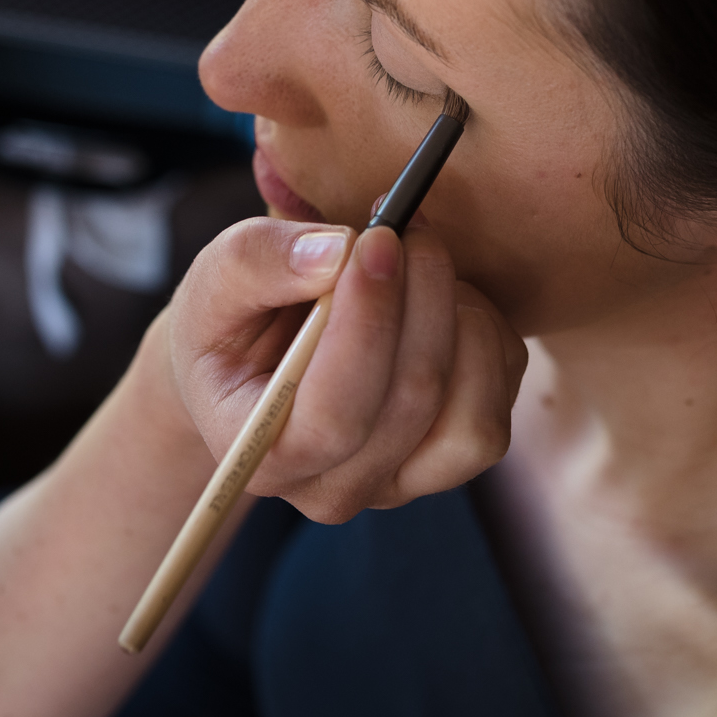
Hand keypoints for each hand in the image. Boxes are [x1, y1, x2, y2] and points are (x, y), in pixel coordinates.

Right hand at [164, 216, 527, 520]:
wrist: (259, 358)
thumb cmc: (232, 321)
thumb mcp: (216, 279)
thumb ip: (257, 262)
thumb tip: (335, 255)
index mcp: (263, 456)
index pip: (335, 416)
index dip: (368, 325)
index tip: (378, 241)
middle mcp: (335, 488)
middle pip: (412, 402)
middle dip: (421, 298)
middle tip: (408, 227)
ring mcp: (401, 480)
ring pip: (474, 421)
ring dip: (462, 321)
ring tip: (421, 267)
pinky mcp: (454, 454)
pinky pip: (500, 394)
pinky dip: (486, 331)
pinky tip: (441, 297)